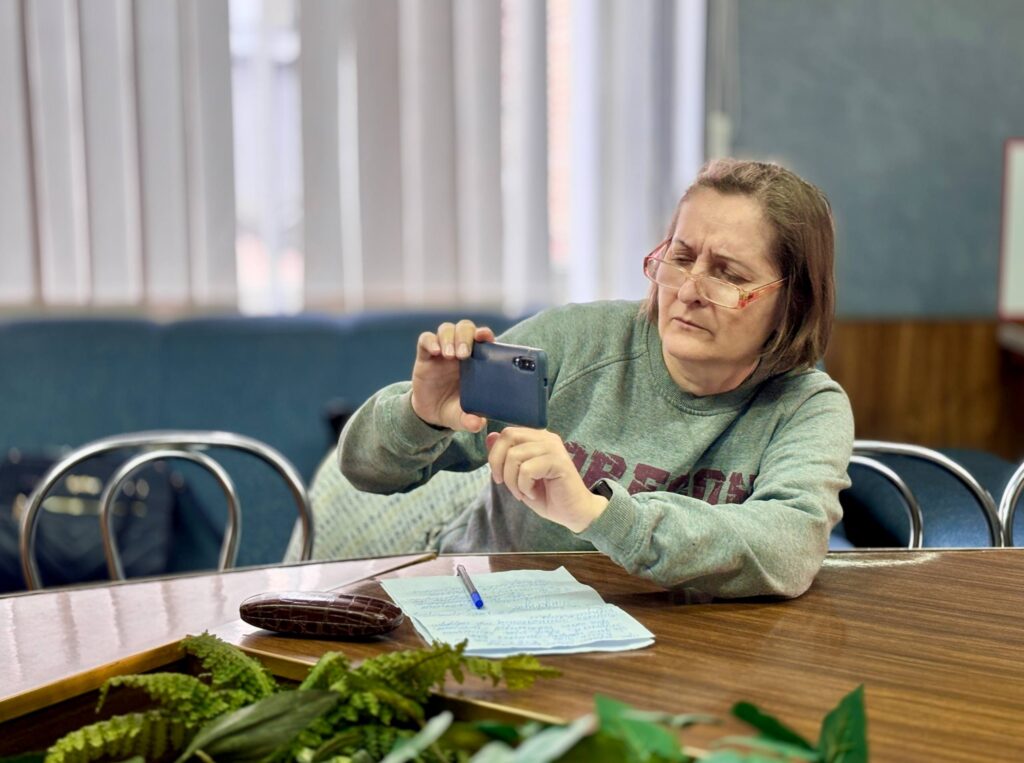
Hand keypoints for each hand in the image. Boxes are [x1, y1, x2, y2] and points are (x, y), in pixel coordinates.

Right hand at [410, 320, 495, 431]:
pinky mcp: (425, 355)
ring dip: (449, 338)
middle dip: (465, 337)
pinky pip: (425, 339)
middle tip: (463, 355)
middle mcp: (460, 351)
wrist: (431, 414)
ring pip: (447, 329)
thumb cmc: (455, 410)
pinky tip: (435, 352)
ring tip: (449, 355)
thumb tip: (478, 424)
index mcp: (477, 361)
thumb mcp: (463, 417)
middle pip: (465, 328)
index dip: (484, 333)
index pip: (483, 338)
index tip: (485, 337)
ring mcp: (442, 352)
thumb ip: (471, 420)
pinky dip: (430, 341)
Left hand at [485, 428, 608, 532]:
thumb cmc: (548, 495)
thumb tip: (490, 436)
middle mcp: (546, 438)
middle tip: (502, 483)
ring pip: (514, 456)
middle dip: (498, 463)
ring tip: (522, 493)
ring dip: (512, 481)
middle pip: (508, 436)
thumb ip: (506, 456)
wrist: (573, 513)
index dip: (495, 455)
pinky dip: (524, 486)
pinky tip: (533, 494)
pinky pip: (527, 470)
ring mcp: (553, 448)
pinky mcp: (558, 462)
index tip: (498, 477)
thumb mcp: (519, 476)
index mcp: (537, 438)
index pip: (507, 433)